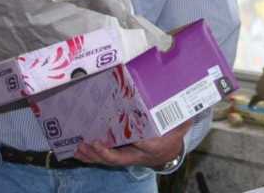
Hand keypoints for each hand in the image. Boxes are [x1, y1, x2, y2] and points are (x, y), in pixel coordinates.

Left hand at [73, 119, 190, 167]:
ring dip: (92, 155)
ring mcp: (127, 157)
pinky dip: (89, 156)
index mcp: (154, 146)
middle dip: (103, 153)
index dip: (138, 142)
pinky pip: (102, 159)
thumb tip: (185, 102)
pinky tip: (78, 151)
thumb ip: (181, 115)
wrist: (167, 154)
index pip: (147, 145)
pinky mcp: (119, 156)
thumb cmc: (171, 135)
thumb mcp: (180, 125)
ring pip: (107, 160)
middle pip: (118, 158)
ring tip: (79, 147)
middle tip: (91, 143)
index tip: (132, 136)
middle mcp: (138, 155)